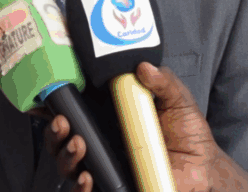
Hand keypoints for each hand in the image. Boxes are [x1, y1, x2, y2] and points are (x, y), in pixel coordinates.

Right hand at [44, 63, 218, 191]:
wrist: (204, 168)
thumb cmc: (187, 133)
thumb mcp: (178, 101)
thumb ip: (164, 82)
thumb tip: (144, 67)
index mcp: (109, 116)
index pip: (73, 109)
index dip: (53, 104)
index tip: (43, 98)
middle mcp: (100, 141)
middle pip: (61, 138)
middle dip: (54, 131)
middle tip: (63, 123)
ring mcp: (104, 166)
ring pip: (67, 164)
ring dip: (65, 154)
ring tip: (78, 145)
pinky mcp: (112, 187)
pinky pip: (84, 191)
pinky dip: (79, 188)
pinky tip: (87, 178)